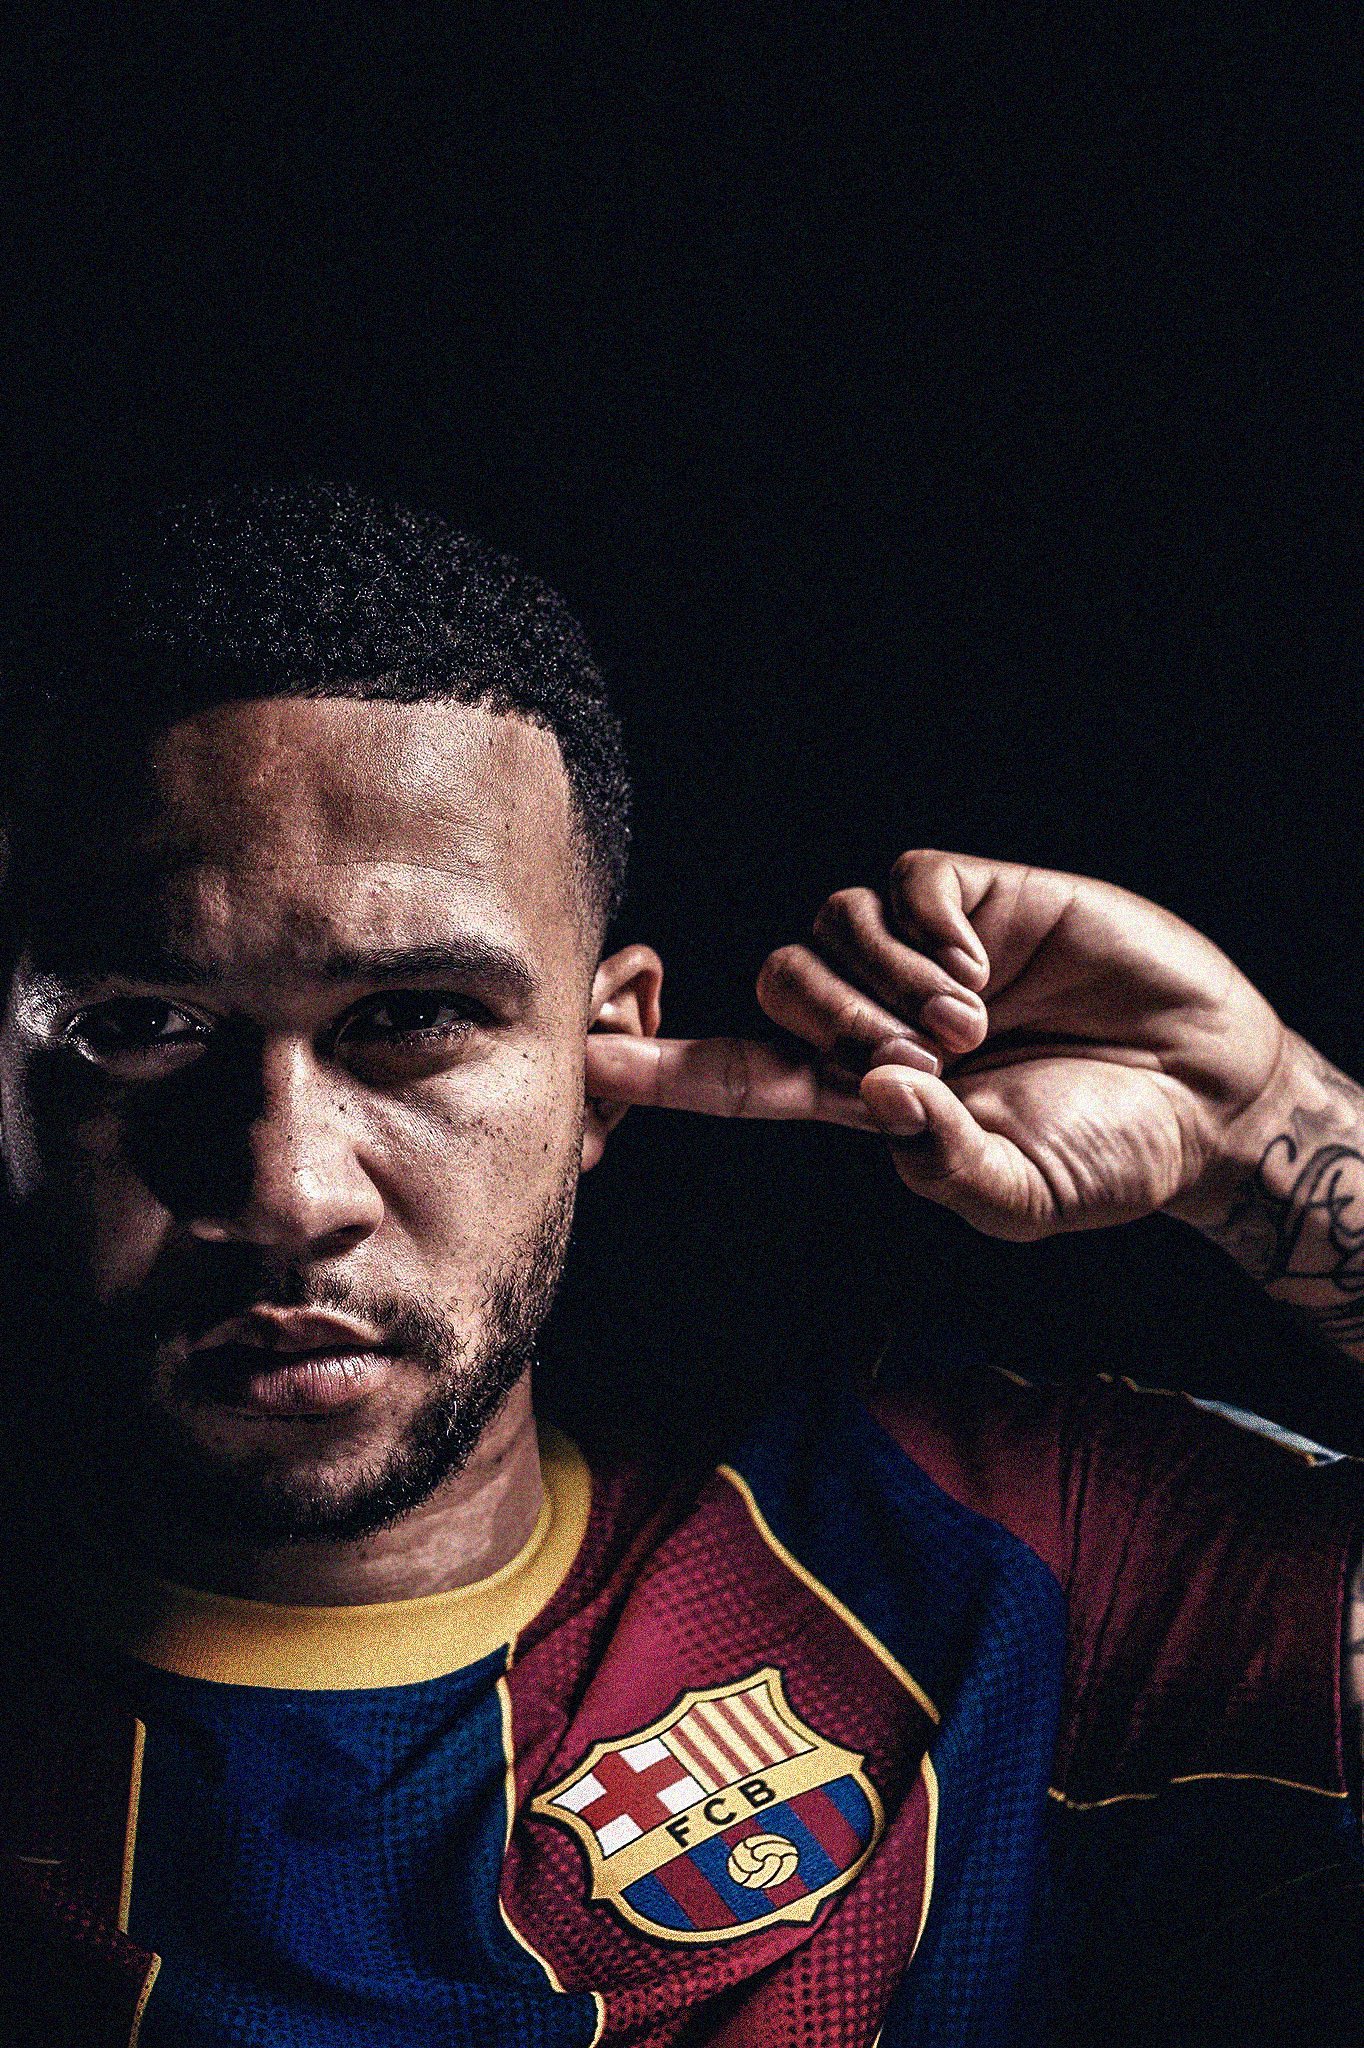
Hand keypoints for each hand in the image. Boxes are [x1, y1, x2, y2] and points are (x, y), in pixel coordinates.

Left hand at [585, 851, 1291, 1240]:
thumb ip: (947, 1167)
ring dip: (892, 984)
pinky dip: (935, 930)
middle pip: (776, 987)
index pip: (738, 1077)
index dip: (663, 1066)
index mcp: (866, 1097)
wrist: (1208, 1089)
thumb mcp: (1025, 1196)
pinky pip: (903, 883)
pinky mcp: (973, 898)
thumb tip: (877, 1094)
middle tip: (936, 1063)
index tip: (586, 1054)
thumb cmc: (1112, 1155)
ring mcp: (920, 954)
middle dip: (838, 1025)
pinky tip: (992, 968)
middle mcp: (875, 1017)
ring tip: (977, 1027)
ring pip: (827, 928)